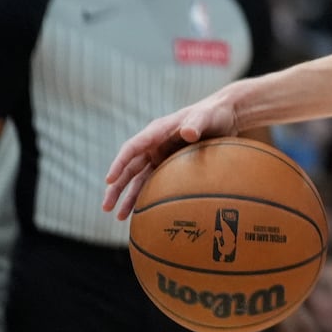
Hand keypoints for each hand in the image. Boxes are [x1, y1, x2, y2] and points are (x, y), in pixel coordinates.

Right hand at [103, 89, 241, 217]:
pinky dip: (146, 196)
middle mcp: (154, 145)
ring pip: (138, 179)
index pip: (132, 148)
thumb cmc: (213, 114)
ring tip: (119, 217)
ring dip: (128, 197)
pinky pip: (153, 182)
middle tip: (106, 207)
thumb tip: (188, 132)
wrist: (226, 117)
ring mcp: (161, 156)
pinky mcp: (170, 165)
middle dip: (116, 188)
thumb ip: (196, 124)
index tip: (109, 180)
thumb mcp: (205, 117)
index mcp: (157, 131)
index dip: (119, 164)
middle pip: (129, 168)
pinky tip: (141, 212)